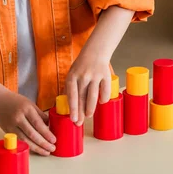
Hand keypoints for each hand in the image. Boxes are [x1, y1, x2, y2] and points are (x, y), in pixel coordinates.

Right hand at [0, 90, 56, 155]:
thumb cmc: (16, 102)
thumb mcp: (30, 104)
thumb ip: (40, 115)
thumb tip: (50, 127)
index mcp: (26, 109)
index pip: (38, 123)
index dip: (46, 133)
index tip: (54, 140)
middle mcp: (18, 117)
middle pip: (32, 134)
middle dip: (43, 143)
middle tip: (52, 148)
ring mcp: (11, 125)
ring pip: (25, 140)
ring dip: (36, 148)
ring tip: (45, 152)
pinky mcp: (7, 131)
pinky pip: (19, 141)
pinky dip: (28, 146)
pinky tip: (35, 149)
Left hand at [65, 6, 134, 125]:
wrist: (96, 50)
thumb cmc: (82, 65)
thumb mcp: (72, 73)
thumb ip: (70, 87)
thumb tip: (67, 104)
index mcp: (72, 76)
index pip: (72, 95)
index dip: (72, 108)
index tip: (73, 118)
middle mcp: (83, 76)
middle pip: (82, 97)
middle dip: (80, 112)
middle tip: (79, 123)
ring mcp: (95, 76)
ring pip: (93, 96)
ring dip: (91, 108)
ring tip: (89, 115)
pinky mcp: (105, 76)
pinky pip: (105, 91)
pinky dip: (103, 99)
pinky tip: (101, 103)